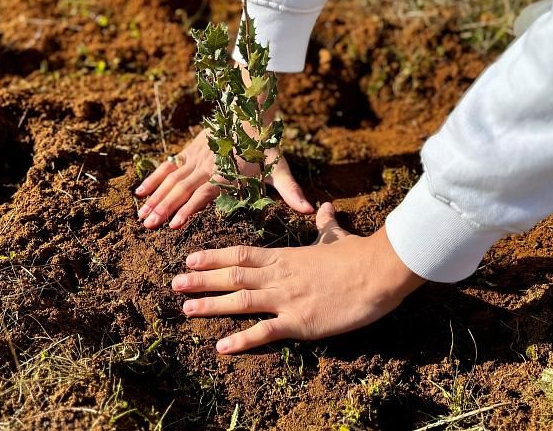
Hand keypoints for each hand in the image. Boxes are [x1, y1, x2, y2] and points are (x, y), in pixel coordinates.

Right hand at [135, 129, 312, 228]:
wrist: (250, 106)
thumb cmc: (266, 142)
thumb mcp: (279, 167)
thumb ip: (290, 191)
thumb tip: (309, 209)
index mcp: (227, 174)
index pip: (204, 194)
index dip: (189, 209)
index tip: (174, 225)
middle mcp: (208, 166)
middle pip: (182, 189)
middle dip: (164, 208)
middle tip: (147, 226)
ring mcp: (196, 157)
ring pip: (171, 179)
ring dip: (156, 197)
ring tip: (141, 215)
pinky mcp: (190, 150)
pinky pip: (168, 167)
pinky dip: (153, 179)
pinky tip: (140, 192)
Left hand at [171, 203, 424, 353]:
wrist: (378, 271)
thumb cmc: (359, 254)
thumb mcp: (336, 235)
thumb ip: (323, 223)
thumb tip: (323, 206)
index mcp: (285, 256)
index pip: (241, 254)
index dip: (213, 257)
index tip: (190, 259)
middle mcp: (279, 276)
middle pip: (232, 276)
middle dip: (201, 280)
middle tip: (174, 283)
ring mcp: (287, 299)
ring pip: (240, 301)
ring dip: (211, 305)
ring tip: (186, 308)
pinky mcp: (299, 322)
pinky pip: (264, 332)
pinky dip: (241, 340)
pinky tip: (221, 347)